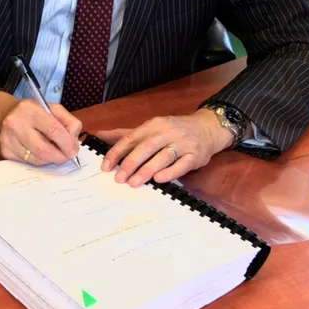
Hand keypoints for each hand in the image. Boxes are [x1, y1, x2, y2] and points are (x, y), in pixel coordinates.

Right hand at [0, 91, 83, 165]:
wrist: (0, 115)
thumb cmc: (30, 112)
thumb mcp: (51, 109)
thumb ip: (69, 121)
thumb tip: (74, 142)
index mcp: (29, 109)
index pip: (54, 130)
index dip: (67, 143)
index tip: (73, 151)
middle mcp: (15, 124)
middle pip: (44, 150)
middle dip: (60, 156)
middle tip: (66, 157)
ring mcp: (8, 139)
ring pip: (37, 159)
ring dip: (50, 159)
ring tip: (53, 152)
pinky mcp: (5, 152)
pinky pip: (28, 163)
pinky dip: (39, 160)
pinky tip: (38, 152)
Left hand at [99, 109, 235, 187]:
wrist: (208, 127)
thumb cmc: (174, 130)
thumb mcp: (150, 128)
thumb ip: (125, 134)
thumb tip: (100, 135)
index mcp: (153, 125)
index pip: (131, 138)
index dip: (117, 152)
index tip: (106, 167)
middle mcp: (167, 132)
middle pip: (146, 147)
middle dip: (130, 163)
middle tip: (119, 178)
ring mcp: (183, 143)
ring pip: (163, 156)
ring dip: (147, 170)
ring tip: (134, 183)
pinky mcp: (196, 155)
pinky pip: (182, 164)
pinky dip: (170, 172)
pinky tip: (159, 180)